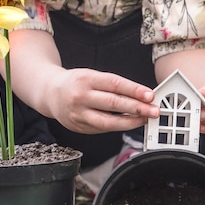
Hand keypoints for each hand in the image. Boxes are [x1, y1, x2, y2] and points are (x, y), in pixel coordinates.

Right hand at [44, 68, 158, 133]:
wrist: (50, 93)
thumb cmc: (76, 83)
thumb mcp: (92, 76)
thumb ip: (113, 85)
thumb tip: (140, 95)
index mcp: (86, 79)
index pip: (114, 84)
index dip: (134, 90)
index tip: (150, 95)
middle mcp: (80, 96)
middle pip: (113, 103)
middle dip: (137, 108)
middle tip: (154, 111)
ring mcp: (78, 114)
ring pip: (108, 121)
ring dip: (130, 122)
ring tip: (145, 120)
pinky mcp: (79, 127)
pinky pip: (102, 129)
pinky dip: (118, 127)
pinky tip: (129, 124)